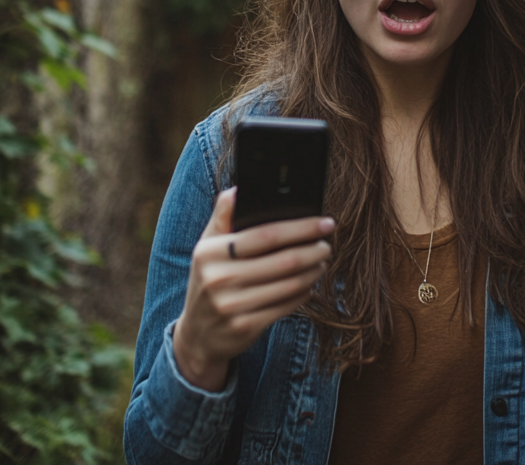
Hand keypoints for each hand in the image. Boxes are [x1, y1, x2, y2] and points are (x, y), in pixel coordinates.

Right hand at [172, 188, 334, 391]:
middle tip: (327, 244)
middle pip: (284, 260)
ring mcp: (231, 305)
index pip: (266, 234)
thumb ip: (223, 215)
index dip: (300, 227)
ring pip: (289, 284)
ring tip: (321, 263)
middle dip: (313, 250)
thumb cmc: (209, 279)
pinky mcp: (244, 327)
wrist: (197, 335)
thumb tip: (240, 188)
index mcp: (210, 251)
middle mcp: (218, 278)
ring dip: (313, 272)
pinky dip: (303, 293)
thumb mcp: (207, 246)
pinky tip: (308, 285)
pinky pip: (285, 306)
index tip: (324, 222)